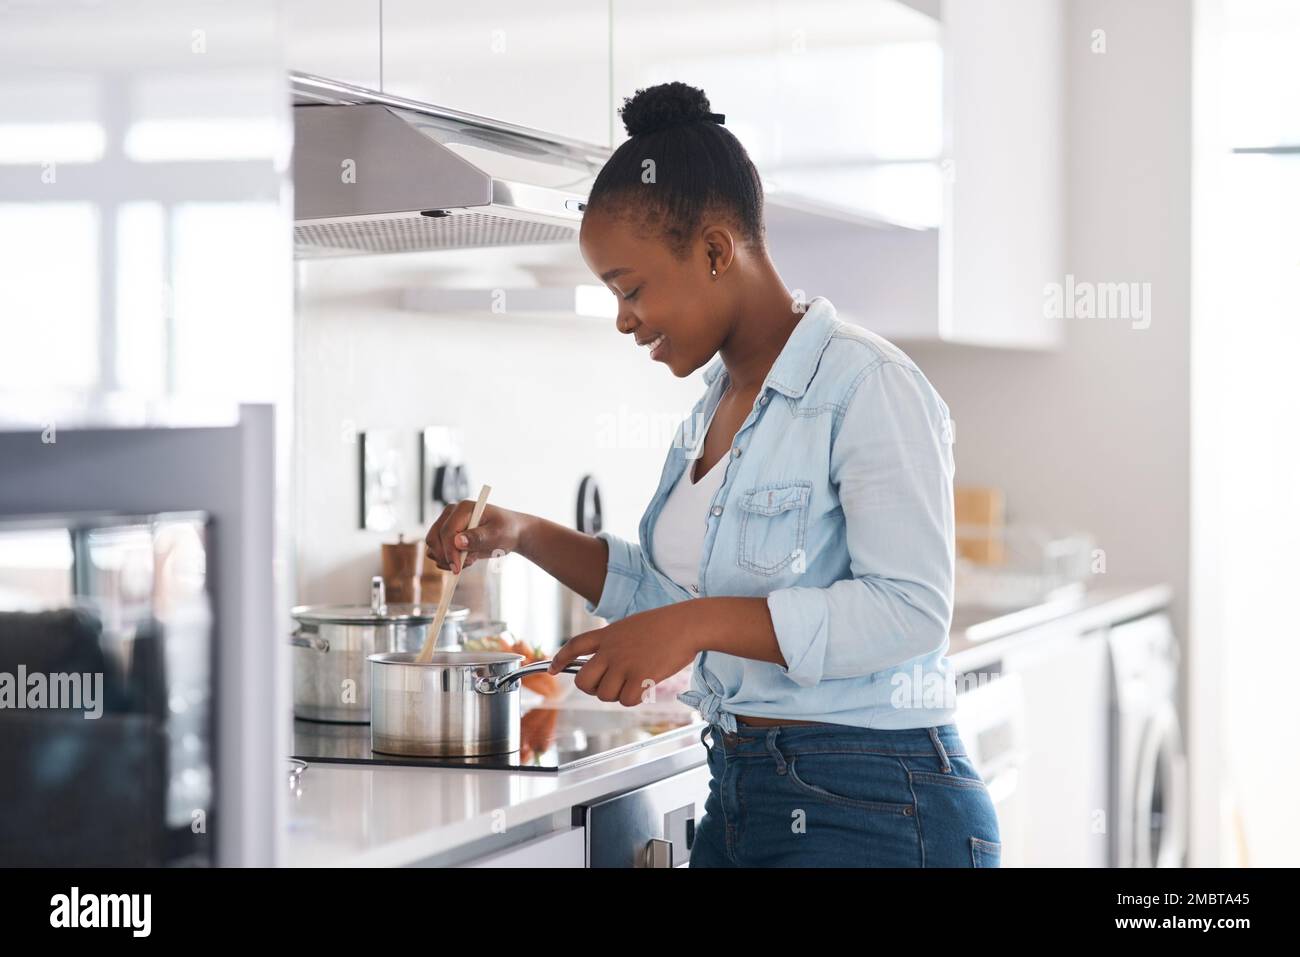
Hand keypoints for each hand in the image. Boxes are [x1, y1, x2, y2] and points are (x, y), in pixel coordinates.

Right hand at [425, 502, 531, 573]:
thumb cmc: (506, 530)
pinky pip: (438, 552)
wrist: (510, 533)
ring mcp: (447, 524)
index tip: (457, 567)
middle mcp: (451, 514)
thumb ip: (478, 537)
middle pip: (434, 539)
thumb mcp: (496, 534)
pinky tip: (466, 559)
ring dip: (447, 559)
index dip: (450, 551)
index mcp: (463, 508)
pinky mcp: (447, 536)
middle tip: (463, 566)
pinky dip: (449, 560)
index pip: (447, 531)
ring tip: (469, 560)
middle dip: (446, 557)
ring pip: (433, 547)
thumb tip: (458, 541)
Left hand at [547, 603, 700, 707]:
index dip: (560, 659)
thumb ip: (616, 642)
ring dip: (617, 694)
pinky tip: (645, 686)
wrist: (687, 624)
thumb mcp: (632, 626)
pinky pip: (625, 700)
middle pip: (583, 681)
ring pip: (604, 694)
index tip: (552, 670)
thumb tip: (608, 665)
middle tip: (607, 685)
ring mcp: (624, 664)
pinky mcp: (640, 676)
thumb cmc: (666, 625)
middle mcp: (610, 650)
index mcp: (608, 634)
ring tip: (634, 681)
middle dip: (591, 688)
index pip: (574, 646)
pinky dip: (634, 698)